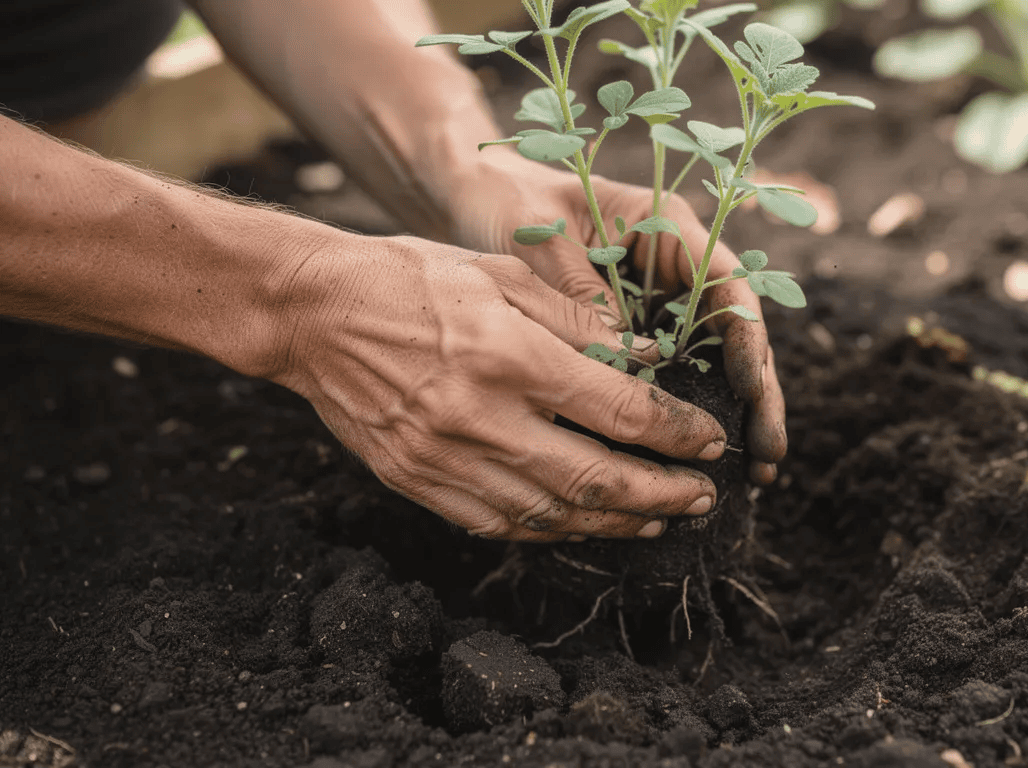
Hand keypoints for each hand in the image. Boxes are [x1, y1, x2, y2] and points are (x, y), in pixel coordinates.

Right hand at [271, 234, 727, 540]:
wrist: (313, 314)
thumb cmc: (412, 280)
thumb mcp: (501, 275)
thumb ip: (579, 320)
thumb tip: (649, 359)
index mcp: (511, 355)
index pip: (622, 412)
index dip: (679, 435)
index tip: (711, 442)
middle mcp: (482, 417)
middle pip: (598, 478)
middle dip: (665, 494)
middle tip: (703, 497)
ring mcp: (447, 459)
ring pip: (554, 513)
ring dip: (617, 522)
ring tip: (659, 518)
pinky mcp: (419, 483)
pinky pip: (502, 524)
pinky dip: (554, 530)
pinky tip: (586, 523)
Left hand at [442, 154, 786, 483]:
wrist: (472, 195)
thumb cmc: (508, 200)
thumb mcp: (542, 240)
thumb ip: (583, 294)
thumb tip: (625, 362)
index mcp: (667, 228)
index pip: (728, 286)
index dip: (747, 339)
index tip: (748, 390)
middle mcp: (675, 267)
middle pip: (734, 333)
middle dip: (757, 394)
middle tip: (767, 455)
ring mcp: (658, 302)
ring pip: (712, 361)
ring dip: (733, 414)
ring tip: (754, 474)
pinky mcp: (634, 331)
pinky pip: (670, 374)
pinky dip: (685, 414)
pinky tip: (693, 462)